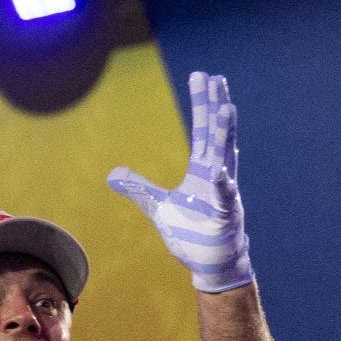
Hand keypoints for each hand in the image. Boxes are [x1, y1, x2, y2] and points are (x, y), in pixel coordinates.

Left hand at [108, 71, 252, 293]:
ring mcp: (224, 194)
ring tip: (227, 108)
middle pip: (215, 134)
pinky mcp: (226, 216)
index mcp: (202, 170)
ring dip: (226, 134)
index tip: (203, 76)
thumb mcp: (158, 207)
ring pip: (225, 158)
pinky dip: (223, 186)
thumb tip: (112, 173)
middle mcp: (216, 175)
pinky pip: (225, 198)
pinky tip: (219, 173)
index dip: (202, 104)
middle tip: (217, 77)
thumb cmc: (191, 234)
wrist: (211, 264)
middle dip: (215, 106)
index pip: (202, 130)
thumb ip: (139, 188)